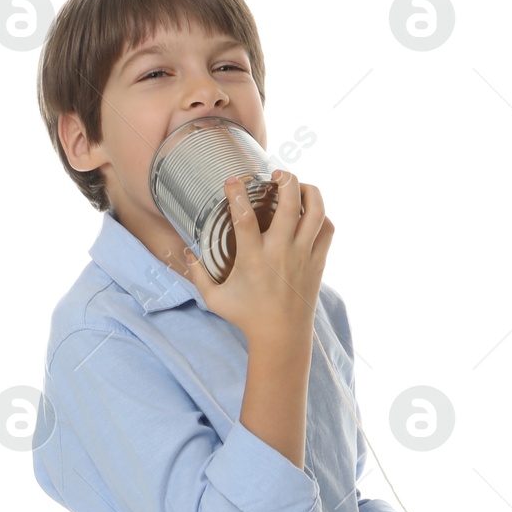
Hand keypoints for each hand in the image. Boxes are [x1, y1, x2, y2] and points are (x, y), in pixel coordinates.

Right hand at [182, 170, 332, 345]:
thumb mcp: (214, 299)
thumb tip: (184, 253)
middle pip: (290, 204)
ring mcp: (303, 256)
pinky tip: (310, 211)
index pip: (245, 218)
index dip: (238, 194)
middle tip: (276, 174)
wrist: (282, 337)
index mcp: (253, 259)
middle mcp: (281, 253)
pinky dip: (322, 215)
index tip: (233, 180)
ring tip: (297, 185)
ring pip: (316, 212)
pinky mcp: (318, 262)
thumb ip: (198, 274)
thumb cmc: (247, 317)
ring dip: (309, 191)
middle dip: (286, 180)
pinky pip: (328, 229)